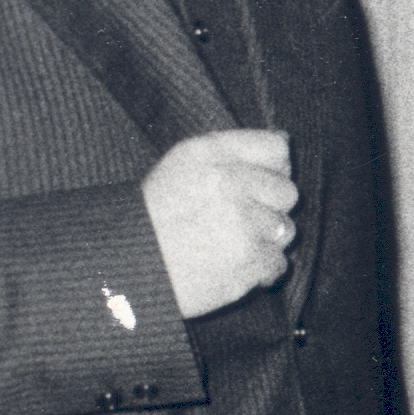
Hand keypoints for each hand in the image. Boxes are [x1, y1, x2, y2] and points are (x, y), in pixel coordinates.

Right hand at [144, 129, 297, 318]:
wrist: (126, 269)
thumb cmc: (156, 217)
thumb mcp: (181, 167)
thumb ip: (233, 150)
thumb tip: (286, 143)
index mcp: (209, 154)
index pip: (277, 149)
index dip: (272, 171)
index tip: (253, 186)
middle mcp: (228, 182)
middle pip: (287, 192)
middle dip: (268, 209)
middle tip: (235, 223)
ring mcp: (241, 222)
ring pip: (285, 230)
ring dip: (263, 241)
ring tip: (227, 247)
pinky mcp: (249, 260)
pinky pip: (278, 263)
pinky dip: (259, 271)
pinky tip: (229, 268)